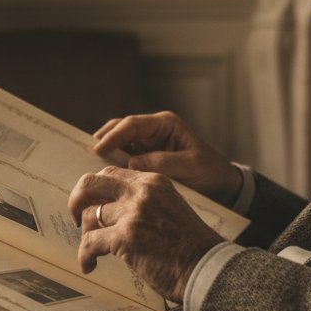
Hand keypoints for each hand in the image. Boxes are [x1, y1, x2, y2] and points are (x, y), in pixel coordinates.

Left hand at [69, 166, 224, 302]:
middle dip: (77, 200)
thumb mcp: (170, 209)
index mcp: (153, 182)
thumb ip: (144, 203)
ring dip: (85, 235)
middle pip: (91, 183)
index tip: (92, 205)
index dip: (96, 190)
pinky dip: (85, 256)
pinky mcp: (125, 236)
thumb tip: (111, 210)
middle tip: (76, 219)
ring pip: (88, 216)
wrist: (206, 268)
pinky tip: (89, 265)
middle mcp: (141, 191)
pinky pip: (89, 243)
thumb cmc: (190, 246)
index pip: (111, 174)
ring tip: (91, 252)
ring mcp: (132, 213)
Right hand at [93, 112, 240, 203]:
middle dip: (103, 139)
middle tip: (87, 156)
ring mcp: (149, 144)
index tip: (98, 149)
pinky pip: (124, 157)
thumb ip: (162, 163)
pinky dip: (113, 164)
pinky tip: (104, 175)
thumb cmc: (210, 172)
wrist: (223, 186)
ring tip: (91, 166)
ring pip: (119, 142)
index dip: (113, 135)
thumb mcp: (190, 166)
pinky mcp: (146, 158)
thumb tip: (131, 163)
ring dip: (106, 152)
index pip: (133, 124)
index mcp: (166, 124)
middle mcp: (154, 130)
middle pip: (121, 129)